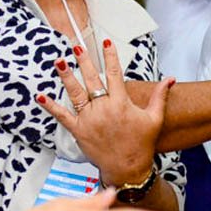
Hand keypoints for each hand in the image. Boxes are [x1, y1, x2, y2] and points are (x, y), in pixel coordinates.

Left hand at [38, 41, 172, 185]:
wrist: (128, 169)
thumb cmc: (142, 144)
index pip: (114, 73)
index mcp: (121, 103)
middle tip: (77, 46)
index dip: (110, 56)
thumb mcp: (154, 118)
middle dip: (84, 60)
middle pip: (92, 79)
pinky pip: (63, 116)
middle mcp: (103, 109)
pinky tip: (41, 96)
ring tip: (59, 61)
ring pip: (76, 94)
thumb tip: (169, 79)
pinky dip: (51, 106)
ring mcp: (89, 120)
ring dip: (66, 76)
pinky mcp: (79, 131)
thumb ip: (159, 96)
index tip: (106, 42)